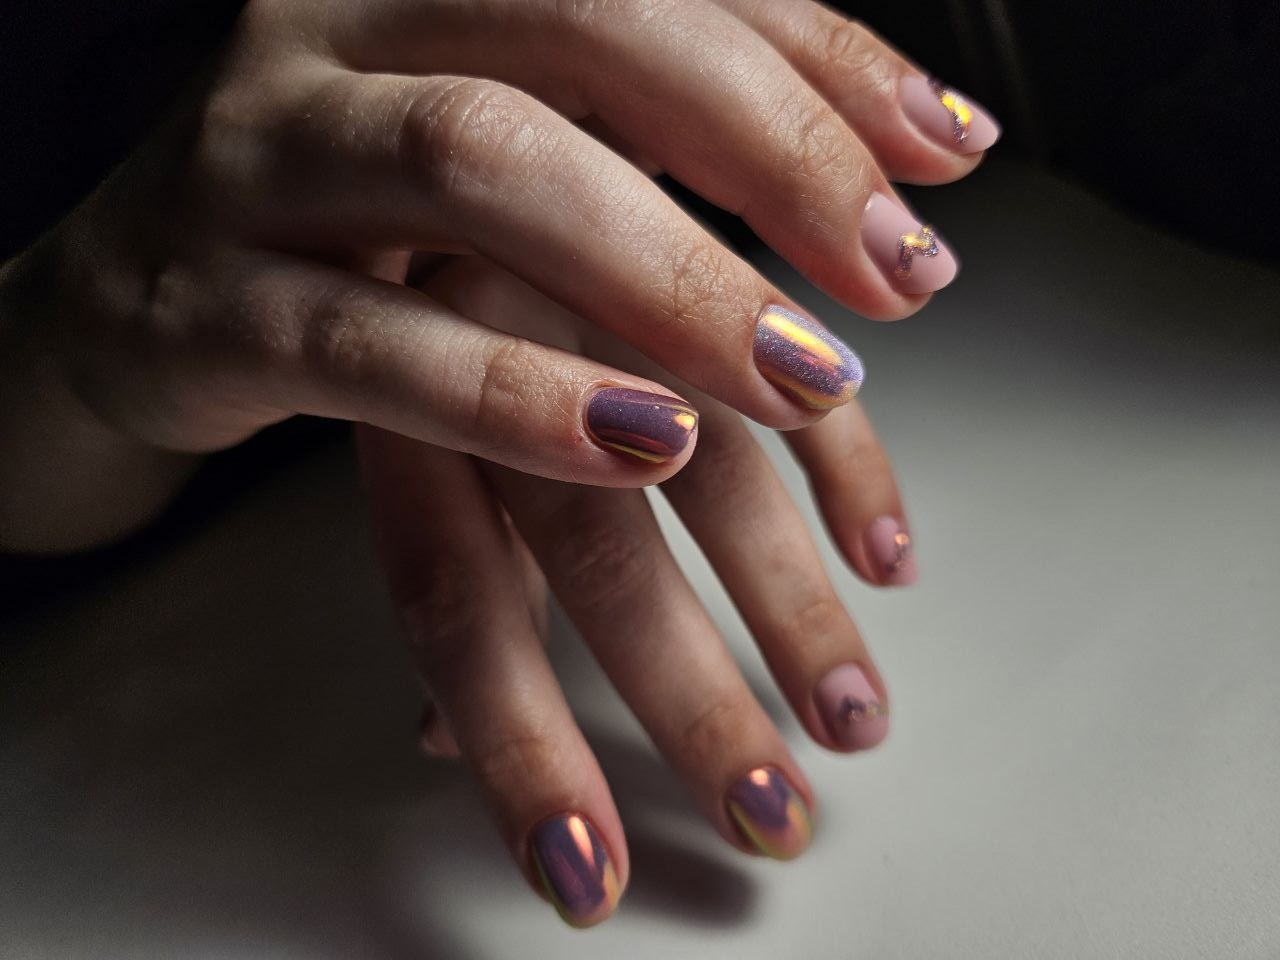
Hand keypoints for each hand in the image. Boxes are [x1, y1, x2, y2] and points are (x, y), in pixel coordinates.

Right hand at [0, 0, 996, 550]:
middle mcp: (344, 27)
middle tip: (898, 278)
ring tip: (804, 378)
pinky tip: (644, 442)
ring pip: (477, 161)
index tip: (947, 158)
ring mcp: (263, 156)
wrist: (141, 301)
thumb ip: (694, 145)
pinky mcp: (211, 307)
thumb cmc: (363, 227)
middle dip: (768, 150)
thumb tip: (921, 158)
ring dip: (664, 271)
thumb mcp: (526, 157)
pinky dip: (518, 396)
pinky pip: (373, 344)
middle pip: (581, 28)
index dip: (823, 55)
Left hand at [360, 255, 917, 926]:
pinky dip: (851, 467)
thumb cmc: (412, 293)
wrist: (468, 100)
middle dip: (689, 695)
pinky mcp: (707, 244)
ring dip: (794, 605)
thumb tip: (434, 742)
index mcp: (405, 397)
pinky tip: (886, 557)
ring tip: (851, 716)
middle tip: (763, 811)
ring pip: (717, 466)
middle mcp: (502, 341)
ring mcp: (611, 289)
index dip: (518, 743)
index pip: (454, 600)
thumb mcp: (402, 431)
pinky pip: (791, 369)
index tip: (585, 869)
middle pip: (600, 548)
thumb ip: (453, 575)